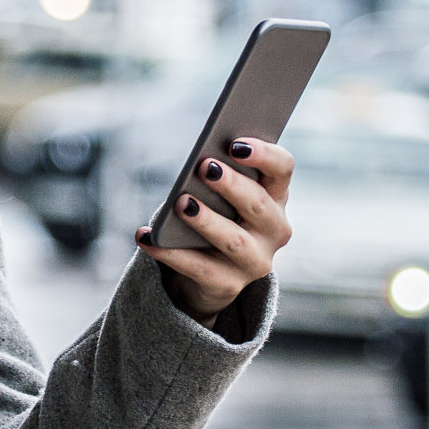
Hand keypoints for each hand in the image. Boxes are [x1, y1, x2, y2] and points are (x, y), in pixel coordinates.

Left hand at [134, 137, 293, 327]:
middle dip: (231, 185)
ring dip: (206, 220)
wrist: (207, 275)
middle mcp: (275, 230)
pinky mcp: (228, 285)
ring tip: (181, 203)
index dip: (264, 155)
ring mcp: (255, 261)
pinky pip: (198, 267)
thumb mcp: (220, 196)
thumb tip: (200, 162)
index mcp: (276, 197)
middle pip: (258, 204)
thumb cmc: (215, 217)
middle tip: (205, 167)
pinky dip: (169, 252)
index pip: (282, 168)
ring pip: (233, 240)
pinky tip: (146, 237)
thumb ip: (216, 176)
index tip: (235, 143)